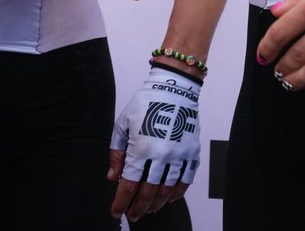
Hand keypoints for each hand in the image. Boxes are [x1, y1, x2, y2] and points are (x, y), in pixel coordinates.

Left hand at [109, 65, 200, 220]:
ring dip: (155, 204)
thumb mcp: (123, 125)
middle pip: (148, 193)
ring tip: (148, 209)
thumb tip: (113, 177)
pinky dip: (176, 194)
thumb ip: (116, 153)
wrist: (174, 89)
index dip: (121, 202)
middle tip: (131, 215)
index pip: (129, 185)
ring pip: (167, 191)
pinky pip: (185, 181)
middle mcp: (161, 156)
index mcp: (141, 149)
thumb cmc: (145, 104)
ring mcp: (178, 157)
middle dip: (137, 208)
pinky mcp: (191, 154)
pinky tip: (168, 199)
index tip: (115, 212)